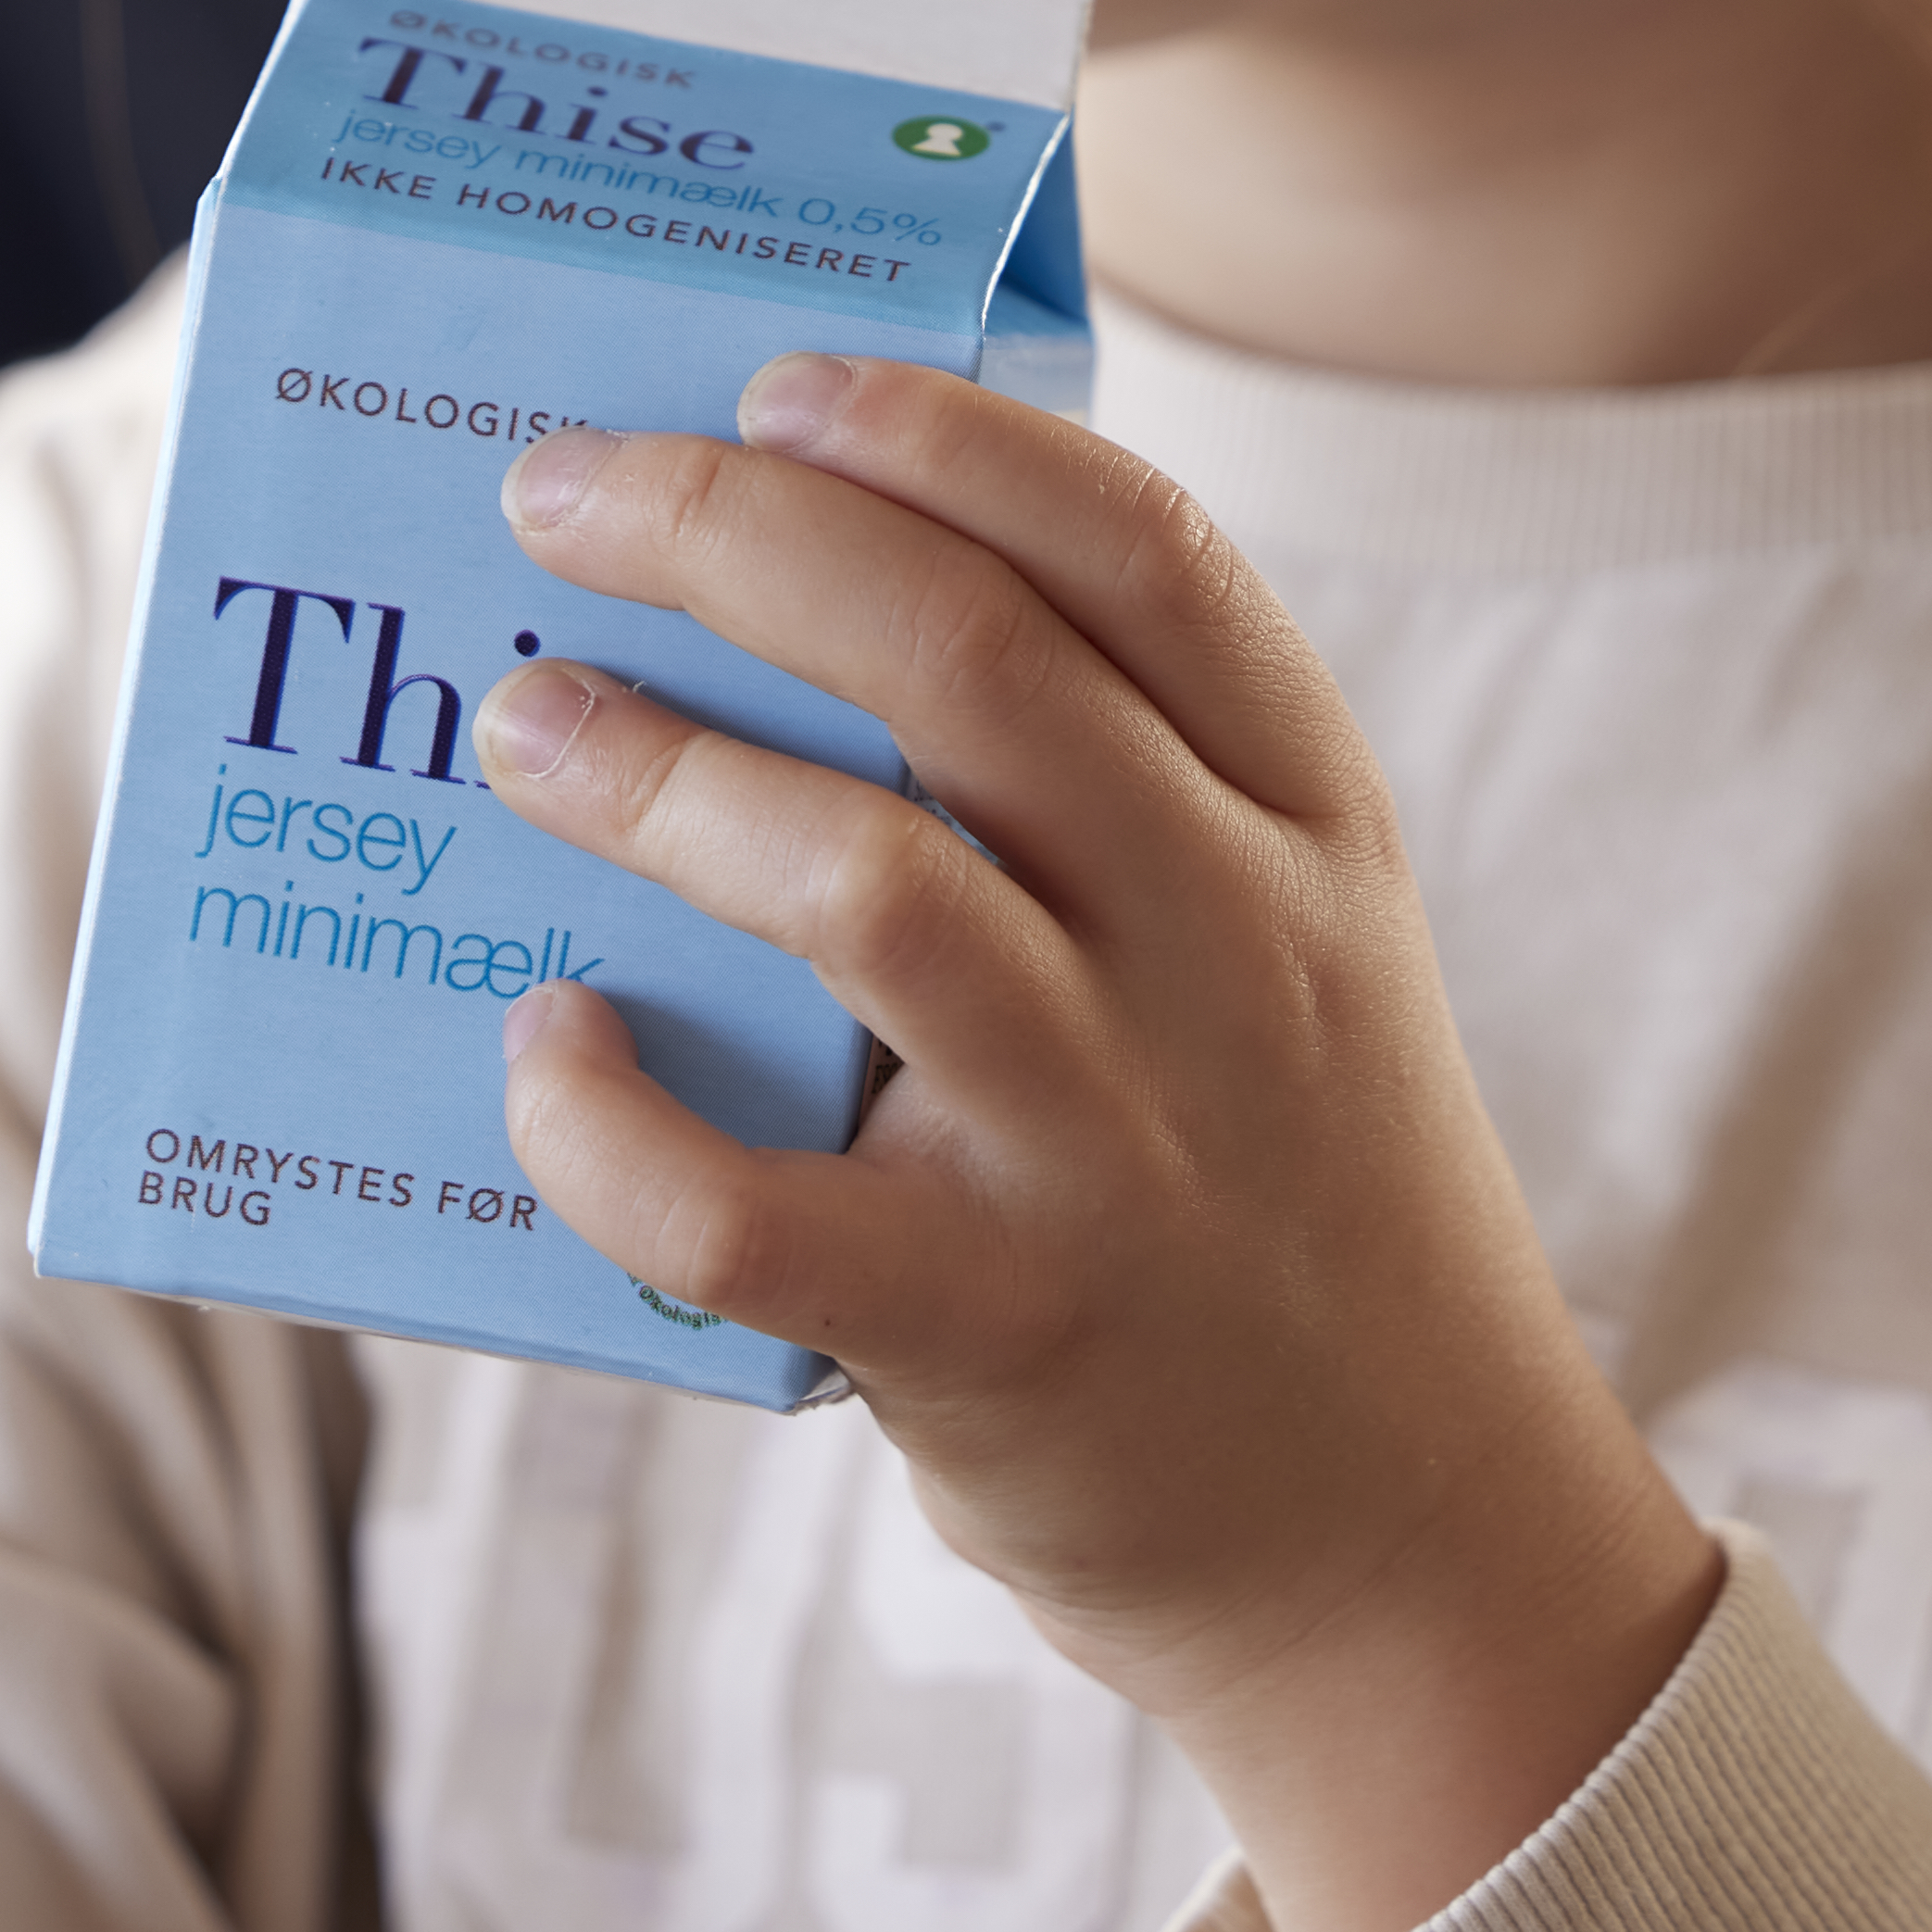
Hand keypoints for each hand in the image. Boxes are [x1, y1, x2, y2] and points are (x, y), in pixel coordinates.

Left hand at [476, 358, 1714, 1931]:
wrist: (1410, 1553)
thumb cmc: (1276, 1199)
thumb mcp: (1287, 957)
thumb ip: (1125, 799)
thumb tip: (800, 605)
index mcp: (1308, 832)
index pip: (1147, 558)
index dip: (950, 440)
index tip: (780, 379)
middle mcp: (1236, 959)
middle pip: (980, 670)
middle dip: (743, 541)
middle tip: (561, 491)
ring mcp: (1121, 1148)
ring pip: (877, 892)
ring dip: (665, 781)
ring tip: (521, 724)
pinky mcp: (999, 1337)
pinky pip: (755, 1211)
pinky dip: (611, 1124)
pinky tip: (541, 1049)